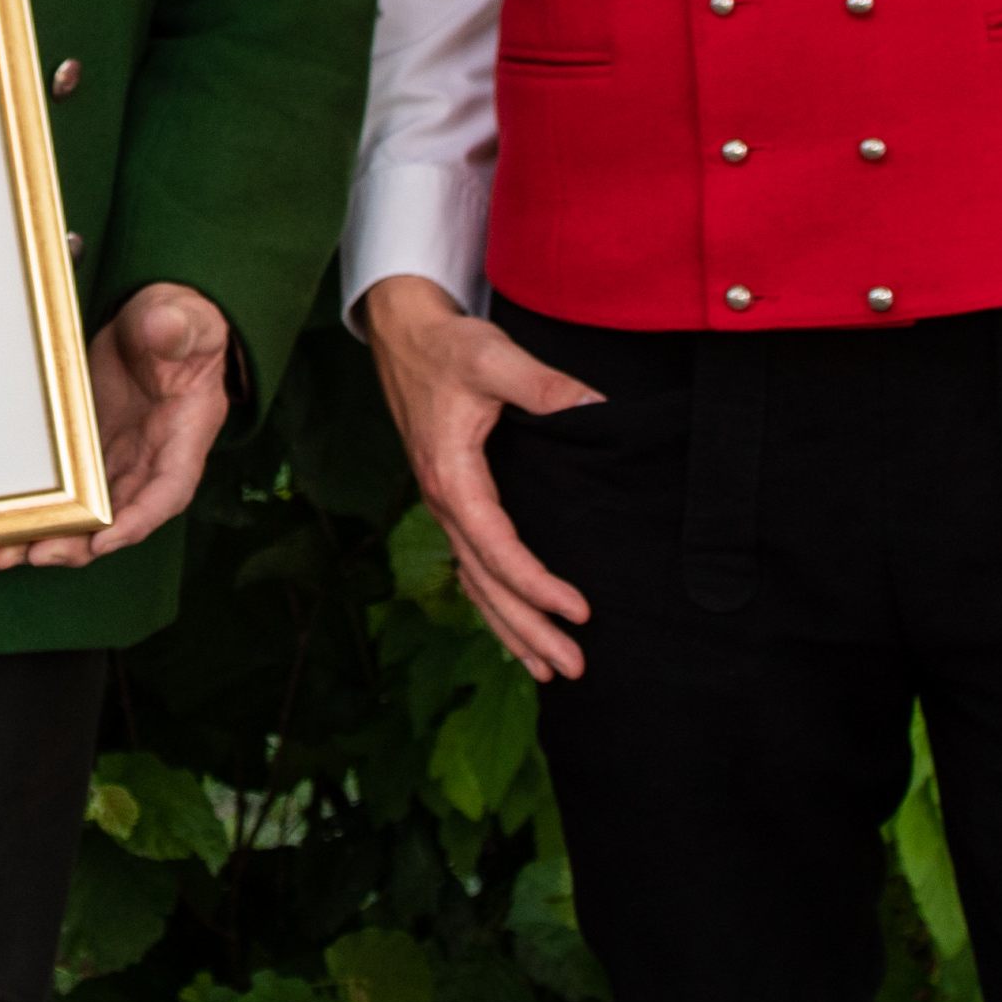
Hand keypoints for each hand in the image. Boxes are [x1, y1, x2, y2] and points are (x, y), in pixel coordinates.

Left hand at [0, 282, 233, 569]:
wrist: (159, 320)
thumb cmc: (181, 322)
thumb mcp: (185, 320)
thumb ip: (177, 327)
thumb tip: (163, 328)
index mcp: (186, 435)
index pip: (169, 490)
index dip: (138, 520)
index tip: (104, 539)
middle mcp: (154, 458)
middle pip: (122, 515)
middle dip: (82, 543)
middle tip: (36, 554)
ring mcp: (121, 456)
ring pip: (92, 511)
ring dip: (55, 536)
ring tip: (6, 552)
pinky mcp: (92, 446)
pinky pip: (71, 487)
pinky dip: (46, 508)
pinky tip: (10, 521)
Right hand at [358, 273, 603, 681]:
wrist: (403, 332)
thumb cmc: (447, 345)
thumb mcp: (493, 357)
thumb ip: (544, 386)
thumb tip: (598, 408)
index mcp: (452, 477)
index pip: (497, 549)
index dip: (536, 585)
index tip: (579, 611)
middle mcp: (443, 501)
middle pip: (484, 583)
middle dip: (526, 630)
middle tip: (572, 668)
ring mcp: (445, 504)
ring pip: (475, 583)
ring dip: (509, 628)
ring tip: (548, 669)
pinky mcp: (452, 499)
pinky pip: (471, 565)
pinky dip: (493, 602)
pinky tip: (514, 624)